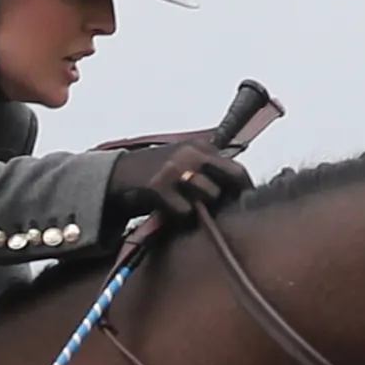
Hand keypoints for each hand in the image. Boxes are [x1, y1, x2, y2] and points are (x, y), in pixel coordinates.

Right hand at [101, 136, 249, 228]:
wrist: (118, 176)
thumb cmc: (157, 174)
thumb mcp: (185, 162)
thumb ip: (209, 169)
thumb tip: (239, 190)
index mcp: (199, 146)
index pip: (236, 168)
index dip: (244, 188)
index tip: (246, 202)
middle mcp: (189, 153)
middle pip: (231, 177)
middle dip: (230, 196)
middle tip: (226, 212)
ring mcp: (174, 168)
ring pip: (209, 195)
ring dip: (203, 209)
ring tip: (189, 210)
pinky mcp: (158, 186)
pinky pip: (185, 210)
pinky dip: (181, 218)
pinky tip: (171, 215)